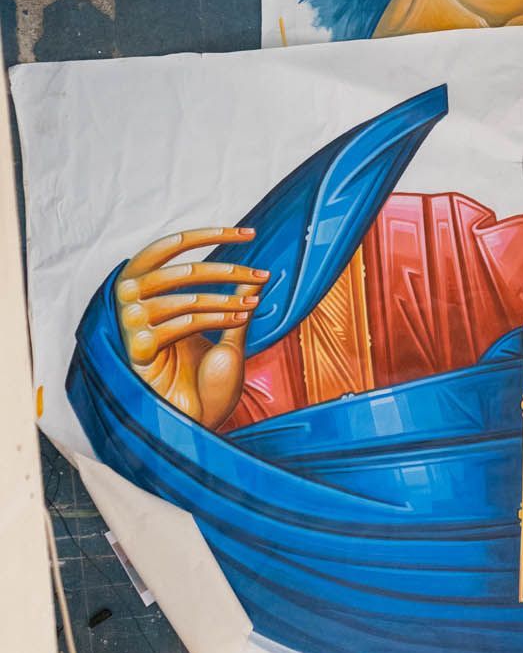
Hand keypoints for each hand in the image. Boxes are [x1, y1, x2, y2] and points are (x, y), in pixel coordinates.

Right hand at [115, 227, 269, 429]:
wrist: (193, 418)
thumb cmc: (205, 376)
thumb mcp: (225, 327)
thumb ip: (234, 298)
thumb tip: (254, 272)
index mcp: (145, 287)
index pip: (170, 245)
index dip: (210, 235)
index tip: (249, 235)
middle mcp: (131, 301)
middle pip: (181, 269)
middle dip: (227, 270)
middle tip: (260, 275)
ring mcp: (132, 325)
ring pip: (186, 297)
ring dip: (226, 299)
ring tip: (253, 304)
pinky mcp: (139, 348)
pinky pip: (183, 321)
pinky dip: (217, 317)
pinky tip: (241, 317)